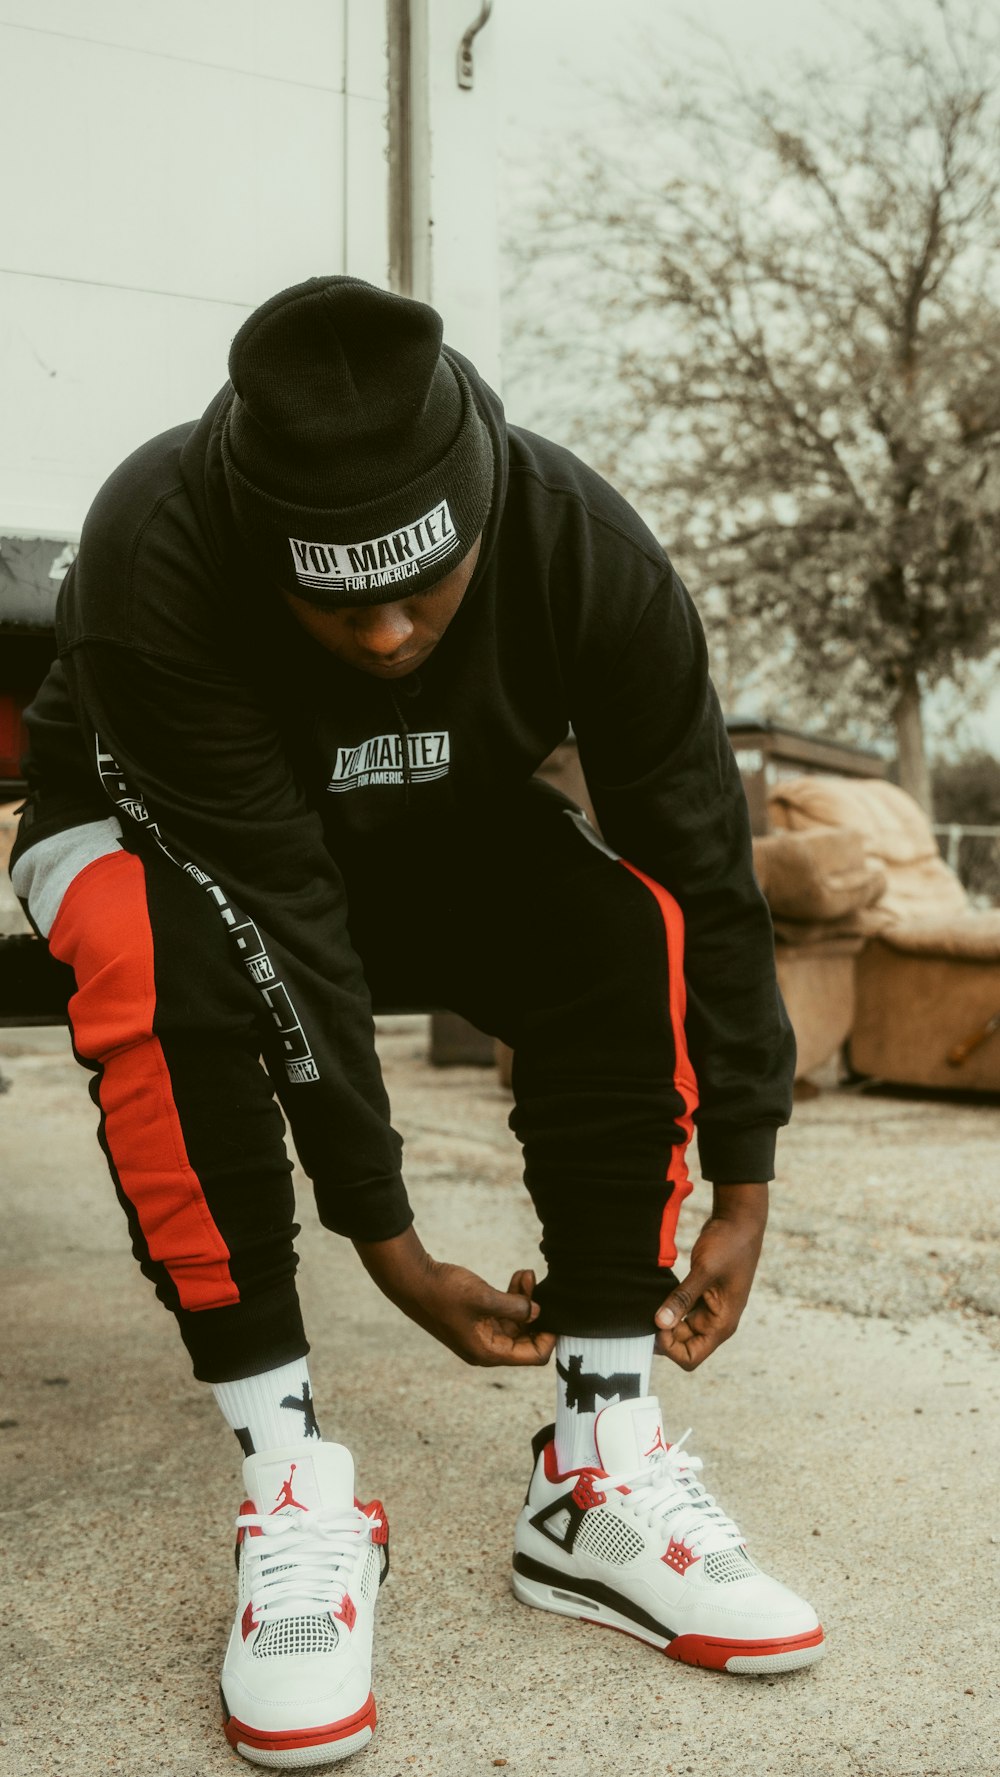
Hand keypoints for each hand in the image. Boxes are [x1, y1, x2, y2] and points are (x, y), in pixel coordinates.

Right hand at [354, 1225, 556, 1367]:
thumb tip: (537, 1313)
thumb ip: (514, 1306)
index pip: (532, 1356)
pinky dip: (512, 1297)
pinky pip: (502, 1313)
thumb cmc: (443, 1292)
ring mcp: (480, 1334)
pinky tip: (517, 1277)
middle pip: (525, 1338)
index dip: (549, 1337)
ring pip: (515, 1322)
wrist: (412, 1280)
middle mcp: (486, 1348)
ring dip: (524, 1300)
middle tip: (537, 1283)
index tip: (557, 1314)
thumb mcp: (483, 1297)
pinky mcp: (475, 1319)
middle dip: (536, 1312)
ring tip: (526, 1274)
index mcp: (488, 1352)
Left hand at [654, 1183, 767, 1370]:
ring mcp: (709, 1309)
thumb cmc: (729, 1245)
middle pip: (682, 1345)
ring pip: (679, 1328)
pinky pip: (681, 1311)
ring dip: (664, 1320)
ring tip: (647, 1304)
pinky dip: (668, 1307)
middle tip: (644, 1313)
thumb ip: (682, 1298)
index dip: (670, 1348)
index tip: (656, 1325)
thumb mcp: (704, 1271)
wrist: (740, 1220)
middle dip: (663, 1335)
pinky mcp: (701, 1295)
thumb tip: (659, 1324)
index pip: (691, 1357)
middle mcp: (716, 1321)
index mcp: (722, 1324)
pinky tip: (654, 1295)